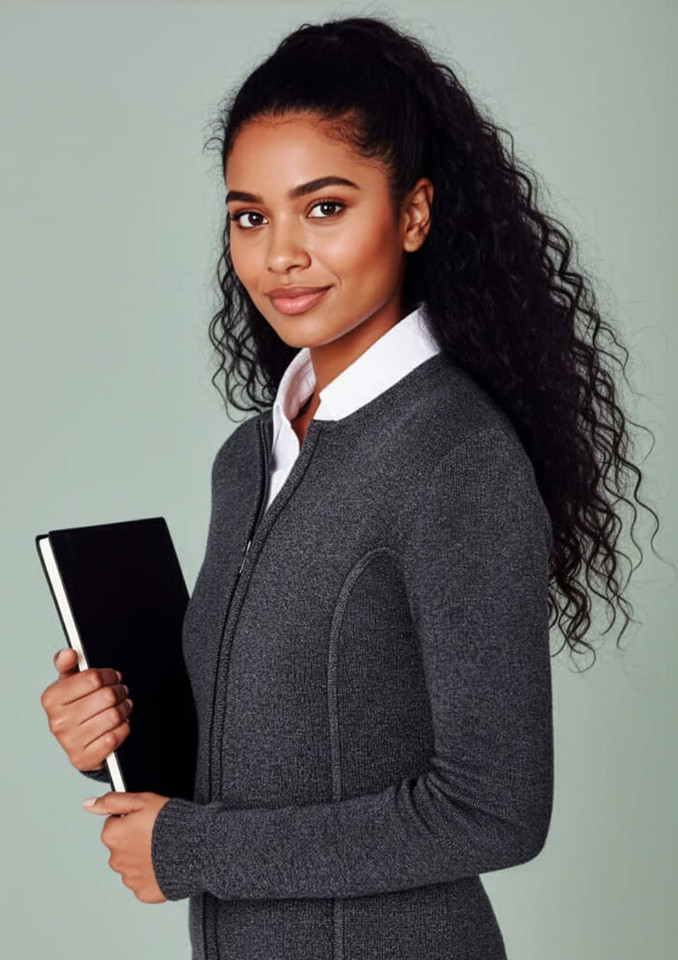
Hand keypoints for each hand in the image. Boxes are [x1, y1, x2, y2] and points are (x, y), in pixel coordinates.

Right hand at [40, 648, 132, 772]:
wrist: (79, 743)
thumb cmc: (76, 707)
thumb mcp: (70, 683)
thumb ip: (68, 664)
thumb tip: (68, 653)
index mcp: (51, 698)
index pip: (93, 678)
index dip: (109, 675)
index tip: (113, 677)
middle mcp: (57, 721)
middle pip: (107, 697)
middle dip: (120, 692)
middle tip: (121, 692)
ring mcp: (69, 742)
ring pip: (114, 716)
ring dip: (125, 709)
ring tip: (122, 707)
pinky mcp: (83, 758)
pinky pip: (116, 736)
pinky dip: (123, 728)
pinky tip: (118, 725)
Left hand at [82, 791, 170, 902]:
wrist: (196, 848)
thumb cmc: (171, 823)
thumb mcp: (142, 800)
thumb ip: (112, 801)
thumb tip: (89, 804)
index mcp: (113, 835)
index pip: (114, 824)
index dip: (132, 819)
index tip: (146, 819)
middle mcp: (116, 859)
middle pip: (121, 845)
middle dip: (135, 839)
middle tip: (156, 833)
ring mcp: (129, 878)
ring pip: (131, 864)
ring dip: (143, 857)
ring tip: (163, 849)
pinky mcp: (143, 892)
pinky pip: (143, 881)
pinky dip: (151, 874)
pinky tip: (164, 864)